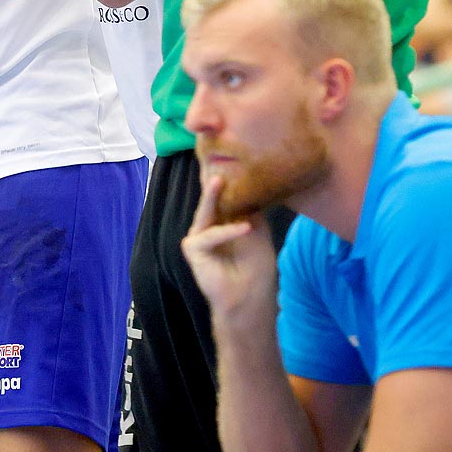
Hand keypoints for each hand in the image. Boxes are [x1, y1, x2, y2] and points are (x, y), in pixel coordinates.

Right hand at [181, 171, 277, 318]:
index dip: (225, 178)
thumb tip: (250, 183)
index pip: (222, 195)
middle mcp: (208, 225)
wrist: (250, 296)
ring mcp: (199, 236)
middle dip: (211, 179)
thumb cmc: (256, 266)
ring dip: (211, 196)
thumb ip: (250, 209)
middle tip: (214, 157)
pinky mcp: (193, 249)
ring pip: (205, 212)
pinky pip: (209, 236)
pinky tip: (245, 228)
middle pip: (210, 198)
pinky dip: (227, 232)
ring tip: (219, 179)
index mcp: (223, 219)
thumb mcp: (258, 230)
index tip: (229, 155)